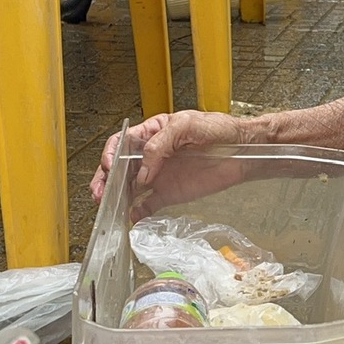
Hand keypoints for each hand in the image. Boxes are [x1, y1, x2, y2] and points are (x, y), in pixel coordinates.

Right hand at [90, 111, 263, 219]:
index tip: (111, 166)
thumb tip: (143, 170)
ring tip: (108, 206)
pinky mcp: (169, 193)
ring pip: (128, 187)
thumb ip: (161, 144)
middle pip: (119, 167)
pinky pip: (147, 205)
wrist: (243, 150)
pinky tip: (130, 218)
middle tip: (100, 192)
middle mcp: (151, 155)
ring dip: (116, 196)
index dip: (112, 154)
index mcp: (152, 132)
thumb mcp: (187, 125)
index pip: (122, 143)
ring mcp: (158, 175)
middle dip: (106, 179)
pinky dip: (136, 213)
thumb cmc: (218, 129)